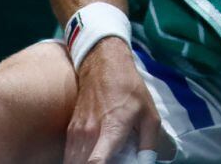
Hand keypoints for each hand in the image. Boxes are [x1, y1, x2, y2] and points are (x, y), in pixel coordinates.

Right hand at [64, 38, 172, 163]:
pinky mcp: (70, 132)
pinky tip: (92, 157)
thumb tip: (146, 163)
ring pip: (74, 162)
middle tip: (113, 160)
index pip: (96, 162)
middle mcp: (90, 134)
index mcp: (112, 130)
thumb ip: (148, 143)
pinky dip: (78, 161)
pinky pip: (69, 155)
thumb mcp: (150, 115)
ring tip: (105, 158)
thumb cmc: (130, 91)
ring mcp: (77, 133)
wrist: (104, 67)